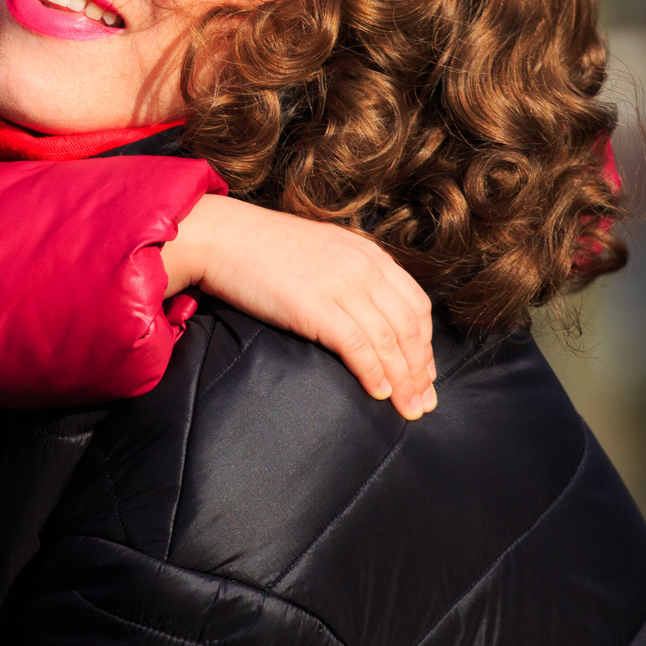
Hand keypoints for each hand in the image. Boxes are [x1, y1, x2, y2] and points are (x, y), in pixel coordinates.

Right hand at [164, 195, 436, 418]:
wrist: (220, 237)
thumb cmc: (261, 249)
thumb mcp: (321, 250)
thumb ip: (349, 273)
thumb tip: (364, 311)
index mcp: (367, 253)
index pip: (416, 304)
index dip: (426, 343)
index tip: (425, 373)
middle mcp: (362, 267)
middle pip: (409, 326)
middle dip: (420, 370)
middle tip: (424, 402)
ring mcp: (340, 285)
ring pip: (389, 341)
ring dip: (404, 380)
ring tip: (408, 409)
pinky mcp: (315, 306)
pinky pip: (358, 347)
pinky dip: (374, 373)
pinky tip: (379, 393)